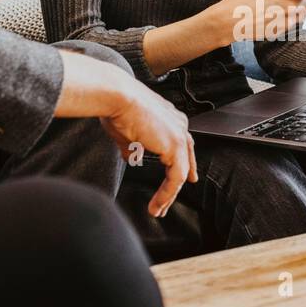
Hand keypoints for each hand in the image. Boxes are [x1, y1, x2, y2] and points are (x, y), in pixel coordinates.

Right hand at [95, 69, 197, 218]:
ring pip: (181, 171)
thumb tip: (132, 158)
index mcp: (170, 118)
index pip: (182, 145)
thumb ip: (133, 148)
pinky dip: (166, 193)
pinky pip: (175, 178)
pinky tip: (157, 204)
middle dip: (179, 182)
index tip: (188, 178)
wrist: (117, 97)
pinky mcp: (175, 147)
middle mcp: (179, 125)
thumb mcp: (126, 133)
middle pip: (185, 159)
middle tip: (170, 201)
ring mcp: (179, 135)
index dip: (185, 164)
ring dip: (168, 194)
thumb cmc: (117, 107)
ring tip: (158, 209)